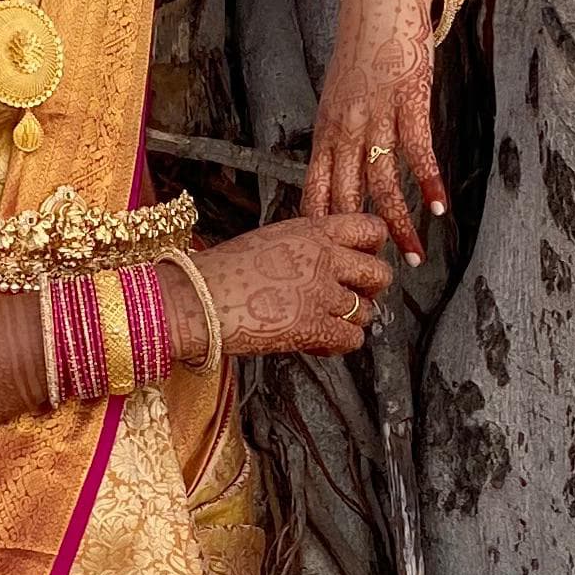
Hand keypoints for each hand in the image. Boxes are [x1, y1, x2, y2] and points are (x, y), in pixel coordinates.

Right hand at [194, 213, 394, 357]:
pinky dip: (338, 345)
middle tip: (354, 297)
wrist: (195, 298)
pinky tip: (316, 342)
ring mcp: (320, 294)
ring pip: (366, 311)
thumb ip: (305, 245)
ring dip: (350, 321)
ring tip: (325, 324)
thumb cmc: (220, 271)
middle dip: (370, 290)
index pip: (370, 228)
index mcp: (312, 230)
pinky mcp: (312, 327)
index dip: (375, 247)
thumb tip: (328, 260)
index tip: (366, 259)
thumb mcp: (270, 239)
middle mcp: (323, 258)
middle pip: (379, 273)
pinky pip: (351, 340)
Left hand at [304, 0, 441, 256]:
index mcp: (325, 135)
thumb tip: (341, 182)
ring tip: (414, 257)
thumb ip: (338, 141)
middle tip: (373, 280)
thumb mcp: (339, 102)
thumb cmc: (362, 56)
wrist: (379, 3)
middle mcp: (345, 131)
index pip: (315, 195)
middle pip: (346, 199)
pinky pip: (417, 151)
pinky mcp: (407, 102)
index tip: (330, 267)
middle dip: (358, 243)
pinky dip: (429, 182)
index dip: (321, 234)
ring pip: (382, 184)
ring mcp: (376, 117)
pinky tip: (440, 207)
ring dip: (399, 225)